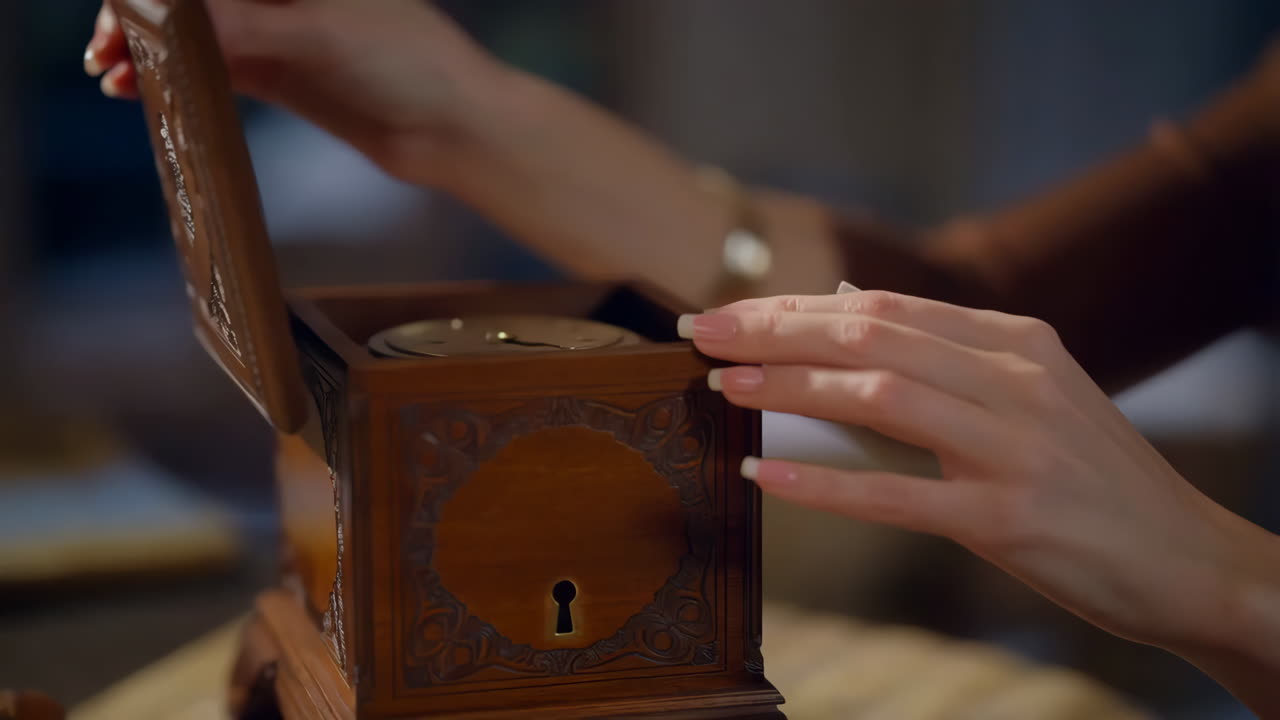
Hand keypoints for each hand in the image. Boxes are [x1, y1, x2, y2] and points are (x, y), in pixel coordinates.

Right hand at [82, 0, 502, 183]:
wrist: (456, 130)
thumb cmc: (409, 64)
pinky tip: (137, 89)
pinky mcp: (282, 73)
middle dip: (140, 14)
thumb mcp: (319, 37)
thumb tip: (165, 16)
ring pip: (195, 30)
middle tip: (103, 48)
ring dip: (150, 48)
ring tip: (111, 73)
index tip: (118, 5)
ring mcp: (280, 29)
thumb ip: (242, 26)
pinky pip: (213, 68)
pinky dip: (176, 76)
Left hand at [679, 290, 1279, 664]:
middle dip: (774, 330)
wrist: (1186, 556)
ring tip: (721, 387)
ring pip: (879, 396)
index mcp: (1015, 341)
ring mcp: (1013, 447)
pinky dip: (823, 485)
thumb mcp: (1030, 390)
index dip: (793, 306)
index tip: (726, 313)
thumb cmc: (1090, 476)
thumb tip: (847, 304)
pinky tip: (763, 478)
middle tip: (700, 333)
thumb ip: (945, 348)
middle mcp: (1014, 379)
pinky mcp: (1008, 518)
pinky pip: (897, 497)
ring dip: (790, 388)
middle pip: (870, 335)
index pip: (883, 306)